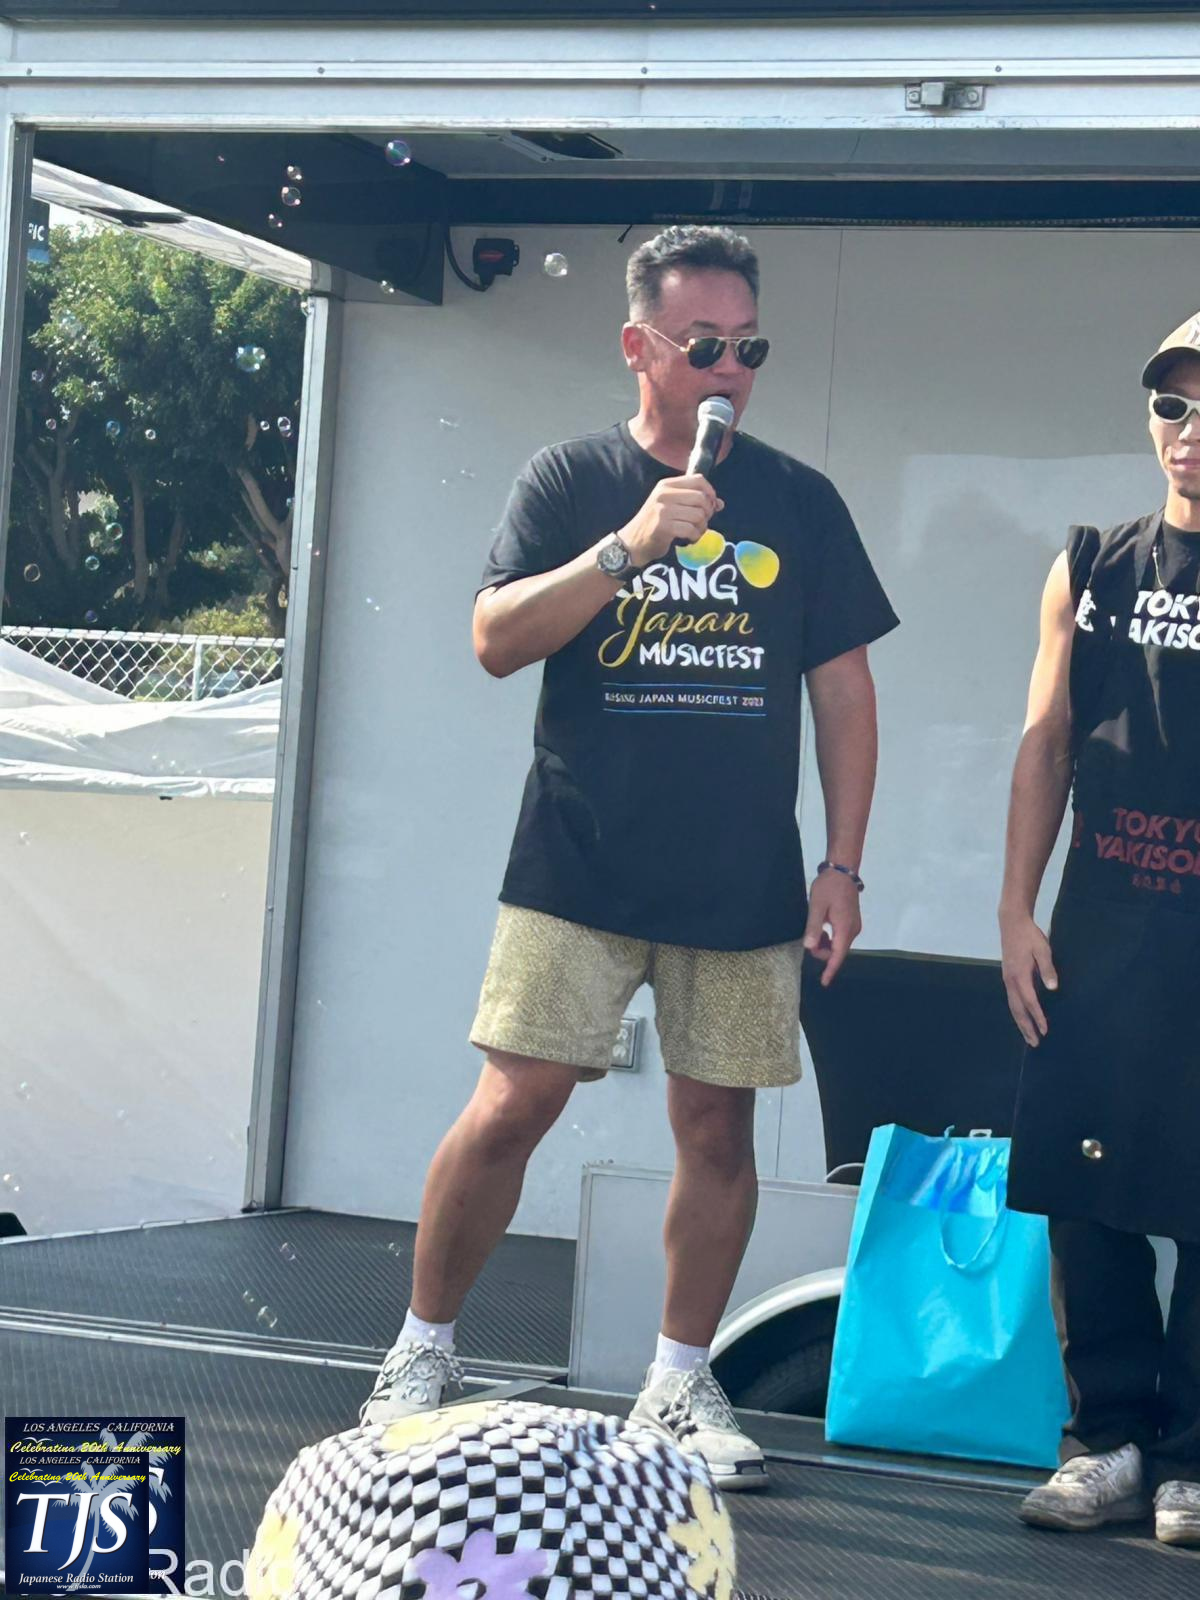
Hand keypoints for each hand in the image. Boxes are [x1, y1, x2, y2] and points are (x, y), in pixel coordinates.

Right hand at [618, 474, 723, 566]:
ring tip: (695, 532)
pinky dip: (695, 537)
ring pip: (698, 515)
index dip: (710, 493)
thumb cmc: (654, 524)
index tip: (710, 506)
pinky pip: (691, 529)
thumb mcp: (671, 506)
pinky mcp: (663, 527)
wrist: (633, 542)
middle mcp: (664, 494)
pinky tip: (689, 539)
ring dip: (702, 527)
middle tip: (701, 522)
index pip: (698, 480)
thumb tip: (719, 503)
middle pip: (701, 498)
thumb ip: (694, 502)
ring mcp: (663, 510)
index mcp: (666, 485)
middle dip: (707, 513)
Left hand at [803, 870, 861, 986]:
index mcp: (845, 928)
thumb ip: (813, 927)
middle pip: (838, 951)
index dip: (830, 969)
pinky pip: (841, 937)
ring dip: (826, 945)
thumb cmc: (829, 887)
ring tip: (815, 932)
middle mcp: (853, 930)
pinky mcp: (852, 921)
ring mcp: (854, 926)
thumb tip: (809, 947)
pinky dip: (831, 938)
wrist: (843, 871)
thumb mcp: (816, 906)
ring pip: (839, 945)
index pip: (838, 955)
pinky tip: (822, 928)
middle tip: (809, 940)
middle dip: (823, 952)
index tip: (824, 982)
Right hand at [999, 908, 1058, 1047]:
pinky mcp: (1008, 977)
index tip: (1045, 1030)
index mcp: (1020, 975)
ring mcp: (1007, 979)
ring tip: (1028, 1036)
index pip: (1029, 1001)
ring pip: (1012, 1006)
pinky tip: (1023, 1018)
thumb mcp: (1043, 950)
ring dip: (1020, 1023)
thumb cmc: (1030, 936)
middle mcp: (1011, 981)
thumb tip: (1052, 988)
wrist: (1012, 923)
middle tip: (1035, 1043)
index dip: (1037, 1017)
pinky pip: (1012, 1000)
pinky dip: (1017, 1013)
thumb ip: (1048, 969)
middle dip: (1026, 1027)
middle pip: (1017, 1009)